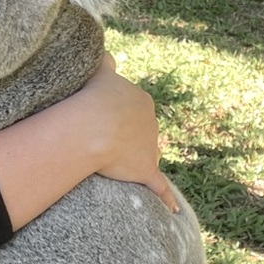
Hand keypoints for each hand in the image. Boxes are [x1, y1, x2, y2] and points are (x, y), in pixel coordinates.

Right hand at [78, 54, 176, 211]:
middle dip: (125, 137)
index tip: (98, 118)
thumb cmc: (91, 96)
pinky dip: (165, 199)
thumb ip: (105, 62)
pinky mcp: (145, 170)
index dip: (115, 114)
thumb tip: (107, 53)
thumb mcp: (99, 71)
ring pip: (145, 154)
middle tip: (100, 141)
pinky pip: (158, 187)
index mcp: (141, 99)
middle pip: (140, 132)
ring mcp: (150, 147)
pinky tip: (172, 209)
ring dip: (134, 160)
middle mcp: (151, 122)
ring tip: (114, 166)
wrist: (92, 124)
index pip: (132, 108)